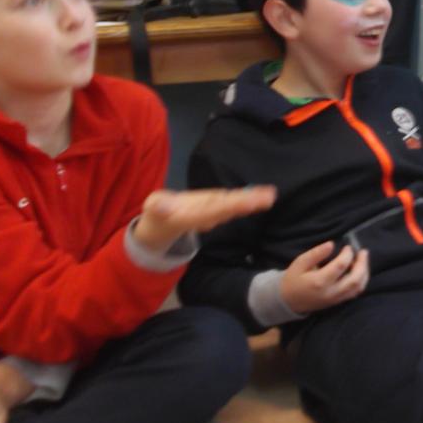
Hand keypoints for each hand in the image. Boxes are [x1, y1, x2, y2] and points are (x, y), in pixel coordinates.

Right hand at [134, 185, 276, 252]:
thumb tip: (160, 204)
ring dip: (252, 202)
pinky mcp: (217, 207)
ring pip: (234, 207)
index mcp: (191, 217)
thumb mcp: (152, 210)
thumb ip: (157, 207)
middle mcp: (206, 217)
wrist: (163, 228)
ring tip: (270, 195)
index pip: (212, 211)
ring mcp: (213, 214)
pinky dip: (249, 199)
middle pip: (228, 210)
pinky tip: (264, 194)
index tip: (248, 202)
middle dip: (247, 204)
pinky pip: (234, 203)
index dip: (230, 206)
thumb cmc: (157, 216)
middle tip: (268, 198)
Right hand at [281, 241, 369, 313]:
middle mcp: (331, 292)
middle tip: (363, 252)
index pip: (340, 266)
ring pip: (358, 288)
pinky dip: (361, 281)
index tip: (348, 246)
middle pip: (355, 280)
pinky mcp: (338, 302)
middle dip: (362, 264)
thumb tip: (331, 244)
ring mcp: (336, 299)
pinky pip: (355, 293)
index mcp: (320, 281)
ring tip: (363, 260)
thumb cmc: (293, 279)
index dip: (347, 254)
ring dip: (364, 273)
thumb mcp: (300, 263)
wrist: (289, 301)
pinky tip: (359, 271)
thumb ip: (316, 254)